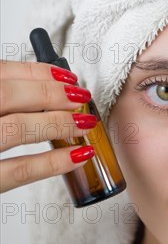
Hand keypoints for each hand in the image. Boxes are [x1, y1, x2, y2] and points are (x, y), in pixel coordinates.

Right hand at [0, 60, 96, 192]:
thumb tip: (37, 90)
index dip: (37, 72)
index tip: (65, 76)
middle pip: (7, 95)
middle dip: (50, 93)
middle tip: (80, 97)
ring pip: (16, 128)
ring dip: (57, 123)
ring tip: (84, 123)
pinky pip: (18, 171)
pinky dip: (52, 162)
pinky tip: (76, 156)